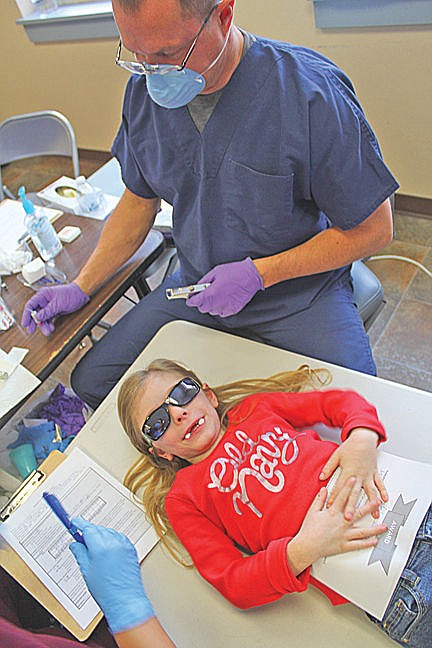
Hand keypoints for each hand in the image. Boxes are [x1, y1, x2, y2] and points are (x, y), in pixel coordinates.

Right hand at [21, 283, 88, 335]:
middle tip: (31, 330)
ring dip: (43, 325)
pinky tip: (50, 328)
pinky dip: (49, 324)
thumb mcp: (58, 303)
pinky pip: (49, 318)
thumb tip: (38, 317)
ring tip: (46, 331)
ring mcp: (49, 306)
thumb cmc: (71, 293)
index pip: (30, 305)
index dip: (26, 315)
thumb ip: (48, 311)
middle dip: (33, 322)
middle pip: (35, 312)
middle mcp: (44, 300)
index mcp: (43, 295)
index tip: (25, 323)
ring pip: (42, 317)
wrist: (82, 294)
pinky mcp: (54, 310)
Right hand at [69, 518, 153, 634]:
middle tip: (81, 540)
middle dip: (89, 532)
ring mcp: (124, 544)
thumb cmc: (107, 591)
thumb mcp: (87, 571)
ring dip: (101, 536)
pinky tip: (107, 550)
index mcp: (101, 547)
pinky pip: (118, 537)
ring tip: (94, 550)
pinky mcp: (131, 548)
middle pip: (98, 529)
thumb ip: (80, 554)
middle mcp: (114, 542)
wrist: (125, 600)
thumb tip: (75, 544)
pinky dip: (111, 540)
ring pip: (109, 532)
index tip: (74, 521)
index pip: (88, 529)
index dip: (80, 524)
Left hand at [186, 257, 263, 316]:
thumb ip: (203, 282)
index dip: (190, 300)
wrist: (251, 277)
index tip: (189, 298)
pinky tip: (223, 299)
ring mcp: (225, 307)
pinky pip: (221, 312)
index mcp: (211, 293)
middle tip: (204, 294)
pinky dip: (220, 307)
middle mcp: (217, 303)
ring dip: (211, 305)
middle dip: (201, 302)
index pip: (194, 302)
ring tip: (216, 295)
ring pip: (212, 311)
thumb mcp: (215, 272)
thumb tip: (197, 287)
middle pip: (202, 308)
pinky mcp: (232, 310)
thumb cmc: (235, 273)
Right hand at [287, 478, 386, 573]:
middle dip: (369, 506)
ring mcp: (344, 535)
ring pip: (362, 531)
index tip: (354, 479)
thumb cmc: (309, 530)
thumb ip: (319, 500)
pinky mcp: (344, 545)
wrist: (307, 546)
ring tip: (383, 526)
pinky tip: (375, 540)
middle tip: (378, 501)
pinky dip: (367, 543)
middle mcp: (341, 523)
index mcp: (333, 514)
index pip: (343, 497)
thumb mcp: (312, 512)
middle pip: (358, 513)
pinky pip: (358, 544)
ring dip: (374, 528)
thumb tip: (324, 490)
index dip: (348, 487)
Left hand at [319, 428, 387, 519]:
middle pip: (354, 494)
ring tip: (373, 514)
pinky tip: (385, 500)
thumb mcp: (336, 456)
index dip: (334, 498)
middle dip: (351, 506)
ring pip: (370, 492)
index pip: (339, 488)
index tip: (330, 507)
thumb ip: (328, 468)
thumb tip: (321, 477)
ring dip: (371, 504)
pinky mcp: (374, 473)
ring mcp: (368, 475)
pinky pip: (379, 484)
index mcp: (348, 472)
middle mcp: (359, 475)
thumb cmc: (350, 447)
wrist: (363, 438)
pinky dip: (383, 491)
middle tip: (349, 517)